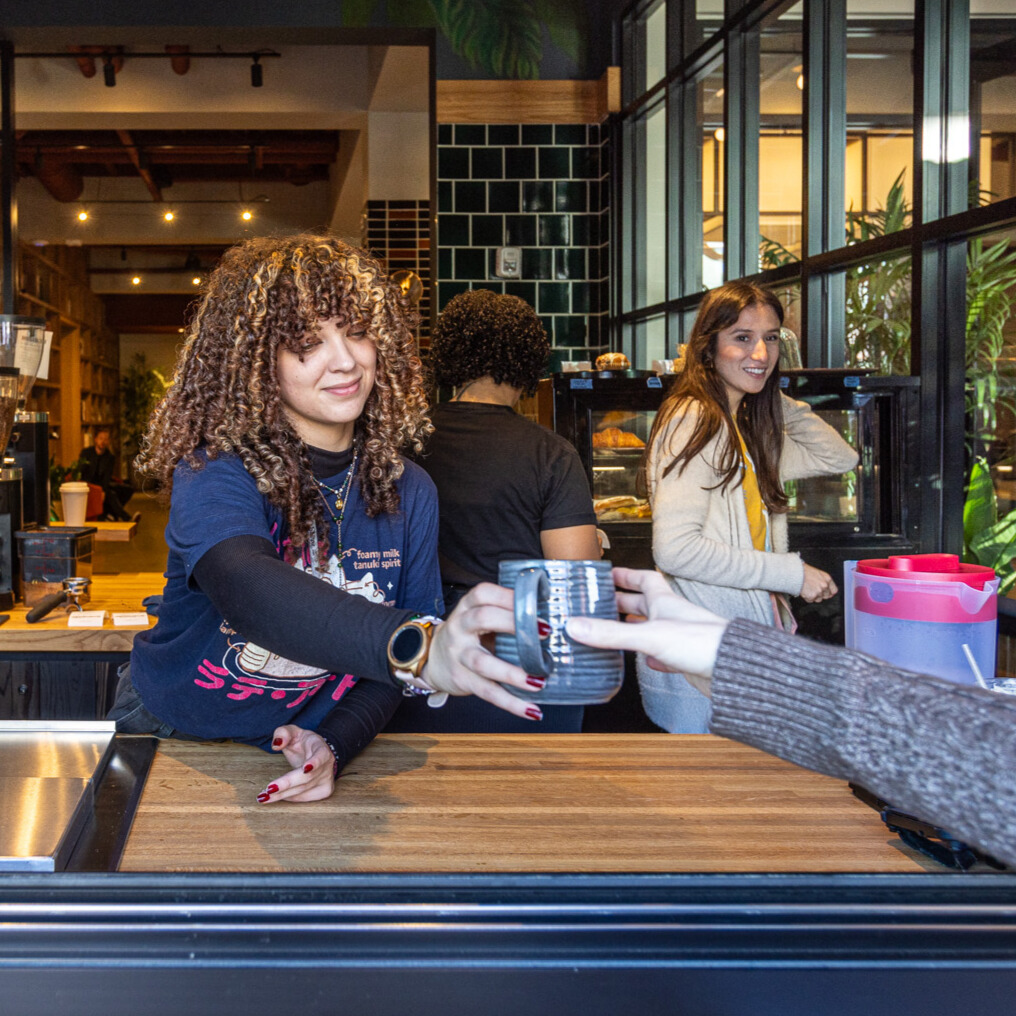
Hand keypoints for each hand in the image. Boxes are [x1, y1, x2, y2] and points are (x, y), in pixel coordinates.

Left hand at [257, 724, 336, 803]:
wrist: (317, 753)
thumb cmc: (304, 743)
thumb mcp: (293, 732)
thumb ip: (283, 733)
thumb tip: (277, 744)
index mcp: (321, 748)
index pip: (321, 755)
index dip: (314, 762)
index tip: (305, 769)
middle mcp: (327, 765)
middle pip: (307, 777)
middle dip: (287, 783)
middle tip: (269, 789)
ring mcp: (327, 779)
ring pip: (304, 790)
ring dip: (283, 794)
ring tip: (264, 796)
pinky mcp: (324, 790)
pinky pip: (305, 797)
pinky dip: (290, 798)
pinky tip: (278, 796)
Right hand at [422, 582, 542, 720]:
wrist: (432, 658)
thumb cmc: (468, 635)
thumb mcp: (477, 618)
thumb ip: (504, 615)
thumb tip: (550, 618)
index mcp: (467, 608)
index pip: (484, 594)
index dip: (508, 596)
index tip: (535, 604)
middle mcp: (460, 627)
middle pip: (483, 618)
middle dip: (514, 624)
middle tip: (545, 633)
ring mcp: (458, 654)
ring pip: (484, 662)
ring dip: (513, 673)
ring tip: (538, 681)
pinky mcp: (462, 679)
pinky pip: (488, 692)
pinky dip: (511, 703)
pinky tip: (532, 710)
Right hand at [565, 568, 727, 695]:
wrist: (733, 669)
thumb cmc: (702, 643)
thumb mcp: (648, 635)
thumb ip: (610, 633)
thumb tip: (576, 626)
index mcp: (665, 602)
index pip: (643, 580)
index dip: (625, 576)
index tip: (608, 574)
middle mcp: (673, 617)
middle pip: (645, 603)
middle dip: (624, 601)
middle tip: (604, 603)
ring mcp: (680, 638)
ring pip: (653, 628)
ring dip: (636, 627)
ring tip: (618, 630)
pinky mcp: (686, 660)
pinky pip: (665, 655)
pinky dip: (652, 657)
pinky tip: (647, 662)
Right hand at [800, 563, 836, 602]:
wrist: (795, 573)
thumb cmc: (805, 571)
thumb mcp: (818, 573)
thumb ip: (824, 581)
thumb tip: (826, 588)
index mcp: (828, 579)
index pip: (834, 591)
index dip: (829, 592)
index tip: (826, 593)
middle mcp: (824, 586)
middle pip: (826, 596)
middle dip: (821, 594)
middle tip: (814, 590)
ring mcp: (818, 592)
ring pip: (818, 599)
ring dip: (814, 596)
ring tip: (808, 590)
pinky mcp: (811, 596)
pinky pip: (811, 600)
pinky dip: (807, 597)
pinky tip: (805, 591)